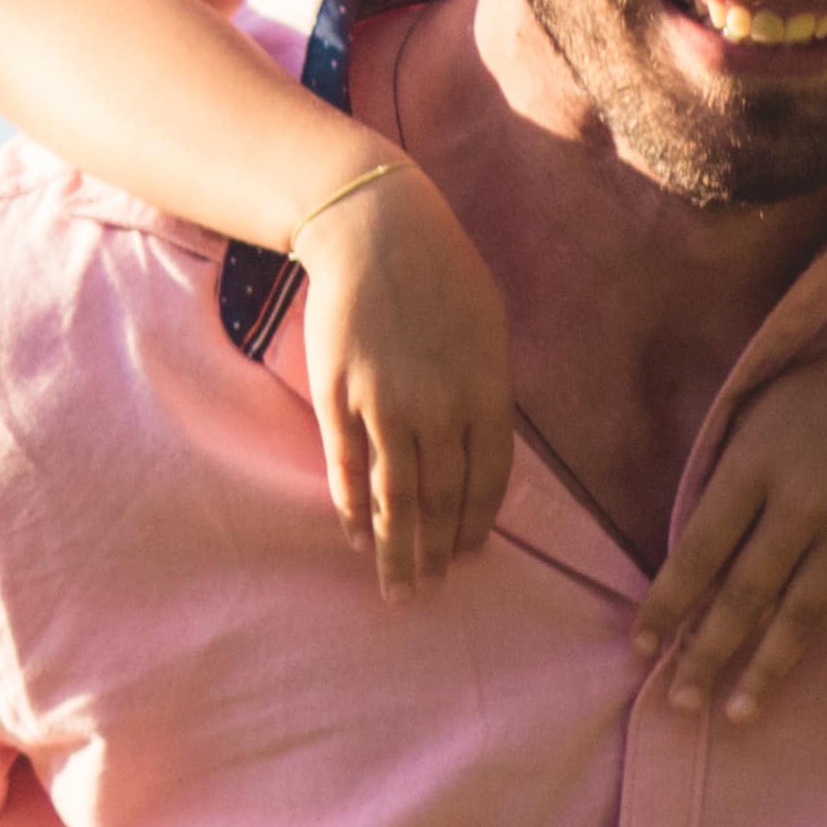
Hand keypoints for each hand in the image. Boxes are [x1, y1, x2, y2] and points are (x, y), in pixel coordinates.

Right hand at [294, 168, 516, 593]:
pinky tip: (355, 536)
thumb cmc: (441, 274)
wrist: (374, 232)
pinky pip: (347, 470)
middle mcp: (439, 409)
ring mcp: (385, 407)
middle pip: (440, 502)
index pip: (487, 481)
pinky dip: (351, 510)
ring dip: (395, 551)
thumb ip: (486, 393)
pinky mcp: (339, 400)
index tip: (468, 556)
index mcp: (486, 393)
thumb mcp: (487, 331)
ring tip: (394, 587)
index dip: (476, 526)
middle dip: (434, 555)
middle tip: (426, 594)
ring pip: (394, 499)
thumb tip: (479, 447)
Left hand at [637, 320, 826, 721]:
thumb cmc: (825, 391)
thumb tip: (684, 549)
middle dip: (706, 653)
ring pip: (803, 613)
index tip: (640, 646)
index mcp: (753, 468)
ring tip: (737, 715)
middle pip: (744, 595)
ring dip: (767, 668)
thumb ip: (722, 477)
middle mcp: (800, 505)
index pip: (698, 551)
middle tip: (678, 704)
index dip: (667, 603)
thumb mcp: (756, 413)